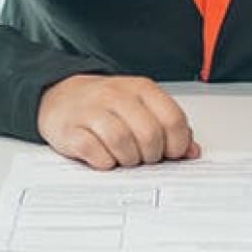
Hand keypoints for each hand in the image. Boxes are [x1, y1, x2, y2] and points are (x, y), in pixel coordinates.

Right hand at [39, 74, 199, 168]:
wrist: (59, 96)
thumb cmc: (105, 105)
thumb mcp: (141, 107)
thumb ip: (168, 126)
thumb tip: (191, 151)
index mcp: (141, 89)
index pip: (173, 119)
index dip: (177, 144)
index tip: (172, 153)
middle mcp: (116, 96)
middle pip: (149, 134)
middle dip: (152, 155)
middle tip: (145, 158)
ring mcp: (91, 111)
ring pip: (122, 143)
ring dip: (128, 160)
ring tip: (125, 158)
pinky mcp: (70, 130)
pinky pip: (95, 153)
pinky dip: (104, 162)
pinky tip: (105, 158)